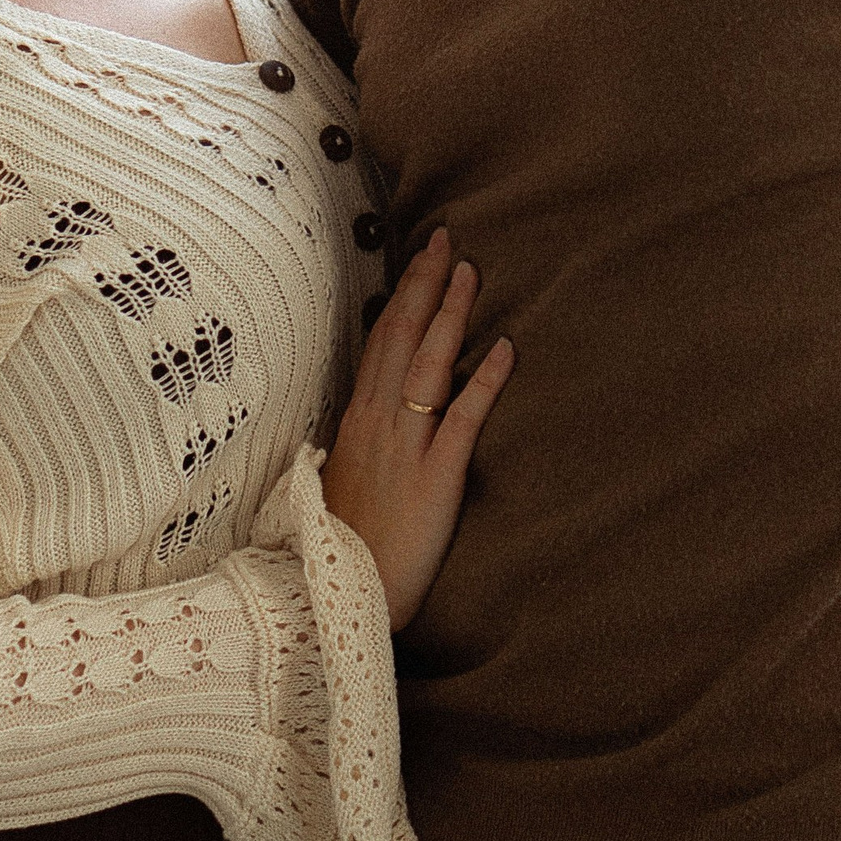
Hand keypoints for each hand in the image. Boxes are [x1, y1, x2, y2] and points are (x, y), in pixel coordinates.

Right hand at [319, 228, 513, 629]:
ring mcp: (405, 448)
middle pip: (400, 338)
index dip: (400, 296)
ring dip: (451, 314)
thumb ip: (358, 443)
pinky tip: (507, 348)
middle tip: (447, 239)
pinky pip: (463, 419)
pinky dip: (486, 380)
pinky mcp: (436, 479)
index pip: (379, 343)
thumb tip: (374, 414)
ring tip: (471, 271)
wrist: (333, 601)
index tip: (419, 257)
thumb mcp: (340, 482)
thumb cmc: (341, 549)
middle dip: (423, 284)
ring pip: (428, 365)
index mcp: (354, 422)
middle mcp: (376, 424)